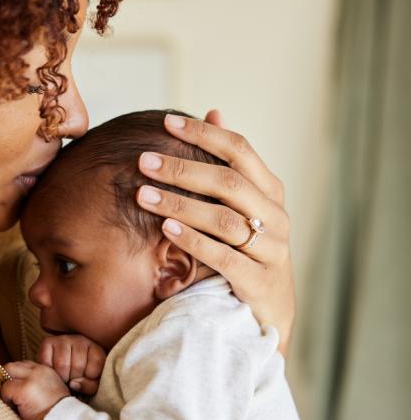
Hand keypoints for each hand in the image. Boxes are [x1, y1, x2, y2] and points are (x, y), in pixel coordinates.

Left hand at [1, 361, 69, 419]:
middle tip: (13, 394)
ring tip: (15, 401)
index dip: (18, 377)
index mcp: (46, 370)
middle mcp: (39, 370)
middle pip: (13, 365)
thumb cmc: (57, 411)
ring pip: (7, 372)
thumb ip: (39, 381)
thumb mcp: (52, 389)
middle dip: (9, 378)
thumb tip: (21, 383)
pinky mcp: (23, 389)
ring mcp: (31, 378)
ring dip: (7, 387)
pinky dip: (7, 398)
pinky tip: (16, 408)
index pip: (24, 365)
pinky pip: (5, 388)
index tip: (19, 389)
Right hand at [37, 335, 106, 394]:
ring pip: (62, 364)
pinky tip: (54, 371)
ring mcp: (64, 339)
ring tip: (64, 376)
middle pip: (78, 366)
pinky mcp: (48, 342)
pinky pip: (47, 362)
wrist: (65, 366)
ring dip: (62, 376)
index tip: (86, 379)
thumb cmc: (83, 376)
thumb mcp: (94, 383)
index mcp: (96, 348)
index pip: (95, 367)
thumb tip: (73, 384)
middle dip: (74, 379)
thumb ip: (90, 386)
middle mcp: (81, 340)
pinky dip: (49, 371)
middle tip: (73, 378)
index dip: (90, 379)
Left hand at [137, 110, 294, 355]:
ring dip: (180, 204)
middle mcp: (275, 215)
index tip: (167, 121)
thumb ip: (230, 163)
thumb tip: (215, 112)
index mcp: (270, 191)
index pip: (240, 150)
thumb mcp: (246, 204)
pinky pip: (224, 257)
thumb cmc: (250, 247)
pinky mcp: (258, 281)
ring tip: (143, 194)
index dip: (204, 134)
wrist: (270, 307)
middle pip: (228, 182)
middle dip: (183, 168)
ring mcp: (271, 249)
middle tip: (144, 161)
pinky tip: (166, 228)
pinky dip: (193, 240)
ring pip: (224, 219)